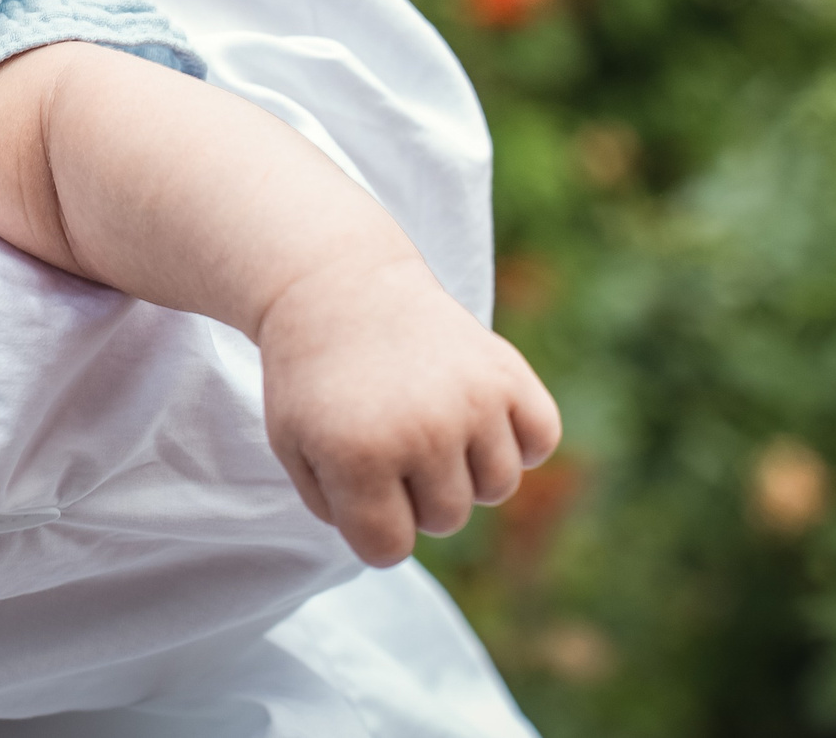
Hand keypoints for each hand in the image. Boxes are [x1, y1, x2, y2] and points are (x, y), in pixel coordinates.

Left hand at [258, 255, 561, 566]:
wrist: (340, 286)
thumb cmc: (314, 375)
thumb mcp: (294, 444)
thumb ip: (337, 510)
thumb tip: (396, 545)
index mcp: (358, 455)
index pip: (389, 549)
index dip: (372, 525)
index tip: (359, 486)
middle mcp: (422, 431)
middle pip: (446, 521)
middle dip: (416, 494)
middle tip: (390, 439)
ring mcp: (472, 400)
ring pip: (497, 488)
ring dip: (466, 469)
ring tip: (430, 423)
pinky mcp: (509, 373)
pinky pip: (541, 442)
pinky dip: (518, 438)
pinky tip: (478, 413)